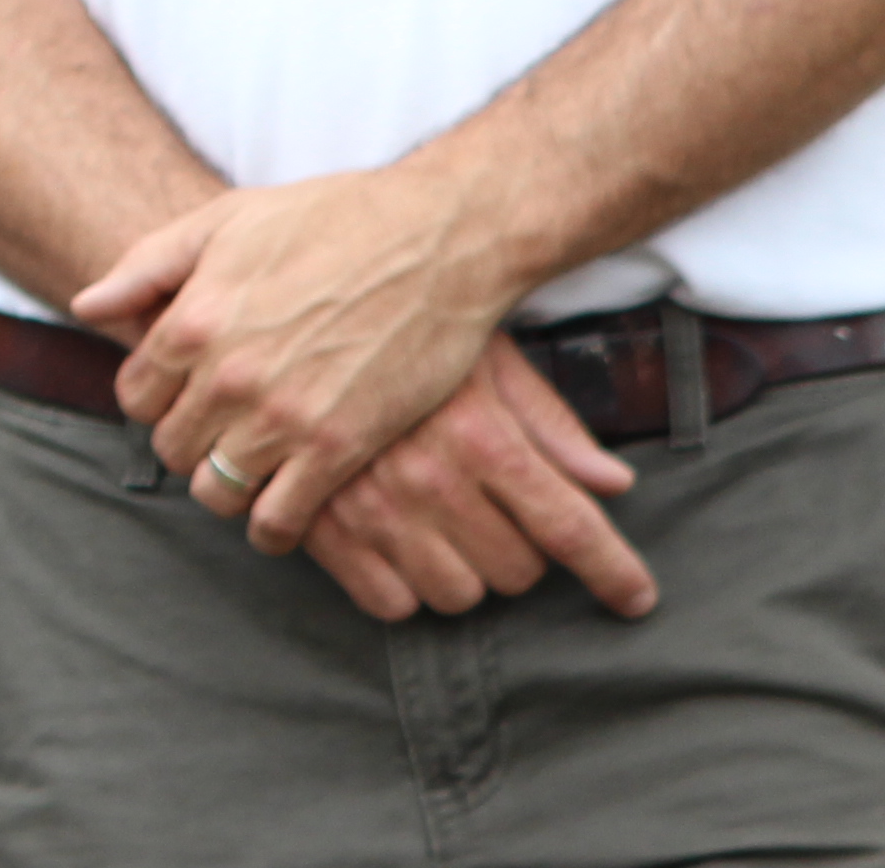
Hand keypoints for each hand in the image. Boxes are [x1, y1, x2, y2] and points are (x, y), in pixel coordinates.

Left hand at [71, 166, 529, 552]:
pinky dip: (274, 528)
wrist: (435, 240)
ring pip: (216, 491)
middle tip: (220, 431)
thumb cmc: (329, 219)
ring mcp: (283, 416)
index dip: (156, 399)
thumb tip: (86, 306)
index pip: (136, 396)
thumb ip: (145, 267)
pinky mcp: (341, 446)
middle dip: (189, 441)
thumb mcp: (222, 221)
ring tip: (248, 468)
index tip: (184, 395)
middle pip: (171, 447)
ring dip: (226, 485)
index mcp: (191, 321)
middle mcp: (227, 376)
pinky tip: (283, 512)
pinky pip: (281, 519)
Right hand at [287, 335, 650, 624]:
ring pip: (457, 594)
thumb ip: (549, 426)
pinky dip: (401, 586)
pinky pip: (387, 602)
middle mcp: (428, 478)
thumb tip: (613, 484)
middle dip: (522, 554)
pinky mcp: (315, 525)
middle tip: (500, 519)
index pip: (570, 529)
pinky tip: (396, 545)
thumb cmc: (397, 327)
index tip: (635, 599)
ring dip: (463, 573)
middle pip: (518, 572)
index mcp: (479, 435)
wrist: (276, 309)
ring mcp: (368, 507)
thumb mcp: (484, 358)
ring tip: (444, 530)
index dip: (614, 573)